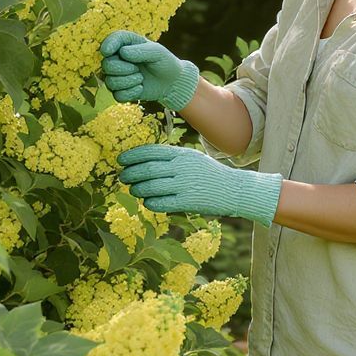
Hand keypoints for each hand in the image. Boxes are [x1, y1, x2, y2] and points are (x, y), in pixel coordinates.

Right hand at [100, 30, 199, 109]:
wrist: (171, 81)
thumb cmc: (164, 61)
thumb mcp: (157, 52)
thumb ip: (141, 50)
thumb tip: (122, 53)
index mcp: (125, 44)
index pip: (111, 40)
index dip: (107, 45)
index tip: (108, 51)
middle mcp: (117, 59)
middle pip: (106, 65)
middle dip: (123, 69)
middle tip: (137, 68)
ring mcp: (117, 76)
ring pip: (110, 82)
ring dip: (128, 81)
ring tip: (141, 78)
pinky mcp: (120, 92)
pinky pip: (117, 95)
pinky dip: (131, 93)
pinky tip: (140, 88)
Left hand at [117, 144, 283, 225]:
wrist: (234, 189)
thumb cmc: (209, 174)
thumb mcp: (192, 158)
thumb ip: (171, 158)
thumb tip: (144, 161)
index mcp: (182, 154)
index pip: (151, 152)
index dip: (133, 156)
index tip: (121, 161)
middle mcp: (181, 168)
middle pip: (147, 169)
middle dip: (131, 173)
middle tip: (122, 177)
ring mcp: (184, 185)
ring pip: (151, 186)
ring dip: (137, 189)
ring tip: (133, 190)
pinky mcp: (187, 202)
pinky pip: (161, 203)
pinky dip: (150, 202)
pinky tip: (147, 202)